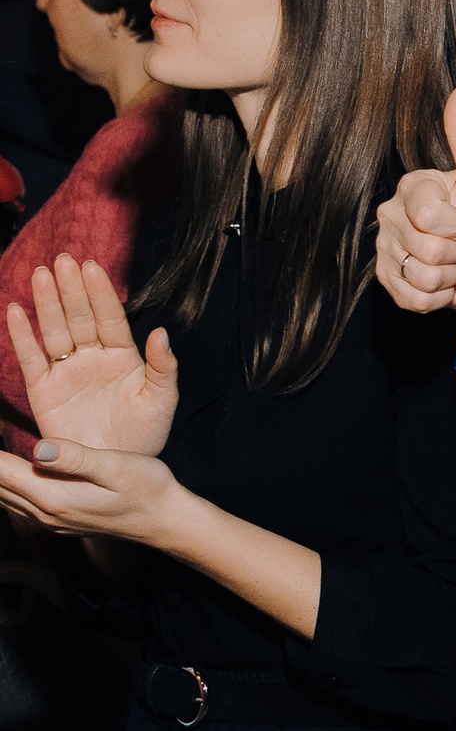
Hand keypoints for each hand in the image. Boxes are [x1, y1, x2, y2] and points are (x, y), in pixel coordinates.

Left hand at [0, 436, 184, 544]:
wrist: (166, 521)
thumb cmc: (147, 488)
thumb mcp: (116, 467)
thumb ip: (74, 458)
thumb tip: (37, 448)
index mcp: (51, 495)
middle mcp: (42, 511)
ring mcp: (46, 518)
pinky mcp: (54, 518)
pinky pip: (11, 500)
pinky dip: (0, 484)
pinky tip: (2, 473)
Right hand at [8, 254, 178, 455]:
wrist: (117, 471)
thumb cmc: (145, 436)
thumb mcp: (162, 401)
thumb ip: (163, 367)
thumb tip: (161, 331)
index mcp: (124, 357)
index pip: (110, 318)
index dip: (101, 293)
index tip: (92, 267)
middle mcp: (93, 359)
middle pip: (80, 318)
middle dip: (71, 289)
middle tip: (63, 260)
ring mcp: (67, 372)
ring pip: (55, 331)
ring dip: (47, 303)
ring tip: (40, 275)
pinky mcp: (44, 390)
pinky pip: (31, 358)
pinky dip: (23, 335)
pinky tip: (17, 310)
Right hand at [378, 86, 455, 314]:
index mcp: (412, 186)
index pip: (430, 216)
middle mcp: (390, 214)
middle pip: (427, 249)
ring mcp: (386, 249)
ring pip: (422, 276)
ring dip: (455, 276)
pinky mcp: (388, 282)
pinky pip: (414, 299)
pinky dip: (441, 298)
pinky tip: (446, 283)